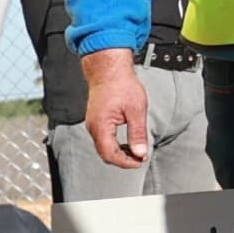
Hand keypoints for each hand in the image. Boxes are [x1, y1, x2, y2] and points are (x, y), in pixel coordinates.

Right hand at [80, 49, 152, 168]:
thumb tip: (140, 152)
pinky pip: (103, 139)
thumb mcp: (136, 110)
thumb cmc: (121, 84)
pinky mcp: (96, 121)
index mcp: (101, 125)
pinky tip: (127, 142)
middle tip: (139, 158)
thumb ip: (138, 134)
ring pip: (104, 148)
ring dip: (120, 152)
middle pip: (105, 154)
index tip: (139, 161)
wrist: (109, 69)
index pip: (111, 155)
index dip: (126, 162)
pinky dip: (115, 145)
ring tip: (136, 150)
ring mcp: (93, 124)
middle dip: (123, 160)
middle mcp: (94, 127)